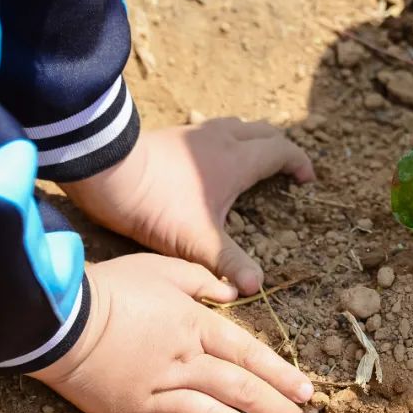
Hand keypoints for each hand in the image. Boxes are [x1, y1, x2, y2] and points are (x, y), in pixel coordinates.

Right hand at [30, 254, 313, 412]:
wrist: (57, 319)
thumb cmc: (112, 288)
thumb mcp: (162, 269)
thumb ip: (203, 280)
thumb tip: (236, 290)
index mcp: (195, 326)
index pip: (249, 354)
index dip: (280, 375)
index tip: (305, 392)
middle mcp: (183, 364)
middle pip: (239, 390)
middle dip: (274, 410)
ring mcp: (156, 394)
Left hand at [62, 118, 314, 297]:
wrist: (106, 171)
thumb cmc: (157, 204)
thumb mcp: (198, 241)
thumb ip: (229, 263)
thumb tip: (257, 286)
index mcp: (238, 160)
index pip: (282, 152)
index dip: (299, 163)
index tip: (306, 181)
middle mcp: (222, 139)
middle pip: (264, 132)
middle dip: (280, 148)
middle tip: (285, 169)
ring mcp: (197, 133)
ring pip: (237, 126)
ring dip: (253, 139)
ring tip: (253, 159)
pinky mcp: (175, 134)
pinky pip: (211, 129)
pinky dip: (225, 139)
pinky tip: (211, 158)